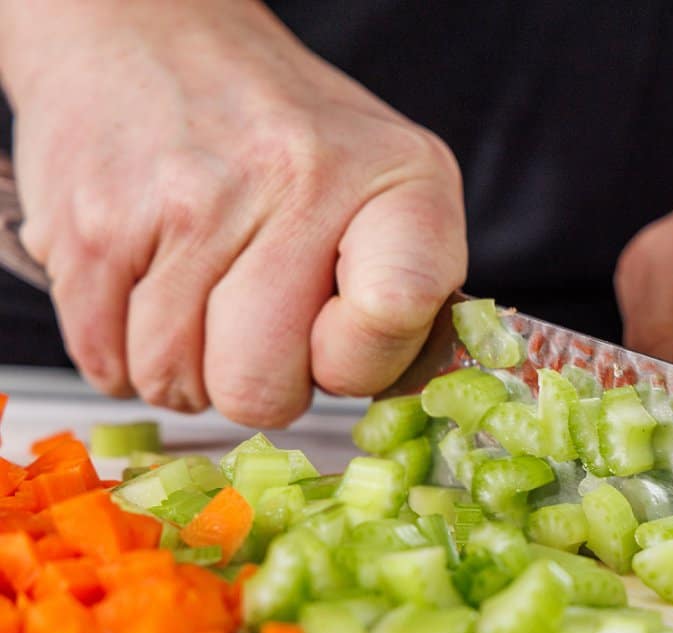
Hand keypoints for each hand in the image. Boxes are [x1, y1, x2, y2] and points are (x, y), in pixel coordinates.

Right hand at [0, 0, 465, 425]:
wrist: (149, 34)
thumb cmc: (286, 137)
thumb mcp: (390, 185)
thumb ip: (412, 293)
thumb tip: (419, 397)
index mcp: (398, 179)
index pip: (396, 313)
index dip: (358, 362)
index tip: (337, 340)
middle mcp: (297, 180)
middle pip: (263, 388)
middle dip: (258, 382)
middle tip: (258, 325)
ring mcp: (186, 202)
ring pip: (176, 383)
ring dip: (186, 368)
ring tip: (202, 294)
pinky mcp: (92, 224)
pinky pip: (107, 364)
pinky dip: (123, 352)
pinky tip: (150, 288)